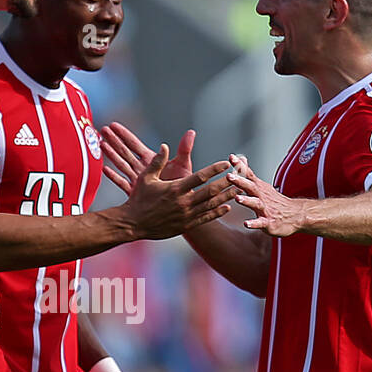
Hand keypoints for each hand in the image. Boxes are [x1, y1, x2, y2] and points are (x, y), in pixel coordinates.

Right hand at [102, 123, 194, 192]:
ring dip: (111, 155)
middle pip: (125, 152)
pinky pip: (122, 183)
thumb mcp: (183, 166)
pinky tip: (105, 169)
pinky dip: (114, 176)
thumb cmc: (184, 186)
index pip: (135, 144)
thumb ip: (184, 150)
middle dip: (114, 141)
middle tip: (102, 130)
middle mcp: (142, 168)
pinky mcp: (136, 191)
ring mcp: (138, 180)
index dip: (124, 134)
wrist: (181, 207)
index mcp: (152, 160)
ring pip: (121, 164)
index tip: (114, 125)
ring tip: (101, 145)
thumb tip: (191, 132)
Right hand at [121, 144, 235, 240]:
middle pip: (210, 191)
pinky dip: (217, 212)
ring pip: (211, 205)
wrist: (132, 223)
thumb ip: (157, 162)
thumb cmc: (138, 198)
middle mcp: (182, 202)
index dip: (214, 169)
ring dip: (226, 197)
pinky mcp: (185, 225)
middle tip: (239, 176)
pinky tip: (227, 207)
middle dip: (226, 183)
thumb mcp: (146, 178)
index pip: (200, 177)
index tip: (225, 163)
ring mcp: (185, 215)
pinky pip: (205, 218)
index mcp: (175, 189)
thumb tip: (164, 145)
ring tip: (239, 190)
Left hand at [229, 155, 305, 236]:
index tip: (231, 157)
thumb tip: (241, 159)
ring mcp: (266, 209)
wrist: (295, 215)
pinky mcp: (269, 222)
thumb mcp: (262, 185)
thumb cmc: (275, 201)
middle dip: (240, 181)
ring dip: (247, 200)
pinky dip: (254, 223)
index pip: (249, 174)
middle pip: (251, 187)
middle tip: (229, 176)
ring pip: (256, 204)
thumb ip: (248, 174)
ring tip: (238, 198)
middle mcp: (262, 196)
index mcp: (259, 188)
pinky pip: (260, 223)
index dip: (240, 166)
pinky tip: (246, 224)